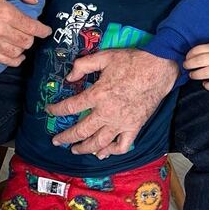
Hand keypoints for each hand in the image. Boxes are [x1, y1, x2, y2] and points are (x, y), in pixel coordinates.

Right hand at [0, 0, 49, 64]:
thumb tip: (34, 0)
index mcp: (5, 12)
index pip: (31, 27)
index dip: (43, 30)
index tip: (46, 30)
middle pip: (25, 41)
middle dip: (32, 37)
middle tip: (32, 31)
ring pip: (15, 51)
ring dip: (23, 47)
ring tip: (24, 40)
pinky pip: (1, 59)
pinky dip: (13, 60)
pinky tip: (18, 56)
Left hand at [47, 48, 178, 157]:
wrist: (159, 69)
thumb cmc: (132, 61)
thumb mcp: (104, 57)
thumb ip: (83, 65)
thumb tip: (69, 77)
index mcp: (97, 95)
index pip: (70, 107)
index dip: (57, 110)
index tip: (49, 111)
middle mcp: (107, 113)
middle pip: (81, 131)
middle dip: (66, 137)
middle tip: (57, 141)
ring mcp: (121, 123)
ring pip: (99, 142)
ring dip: (84, 148)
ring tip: (75, 150)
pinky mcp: (134, 127)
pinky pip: (122, 145)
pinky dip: (111, 151)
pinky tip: (103, 152)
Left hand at [183, 40, 208, 89]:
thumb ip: (207, 48)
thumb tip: (190, 55)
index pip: (197, 50)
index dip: (189, 55)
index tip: (187, 58)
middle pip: (198, 61)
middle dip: (188, 65)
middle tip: (186, 67)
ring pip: (204, 74)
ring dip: (195, 75)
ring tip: (192, 75)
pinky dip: (207, 85)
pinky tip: (205, 83)